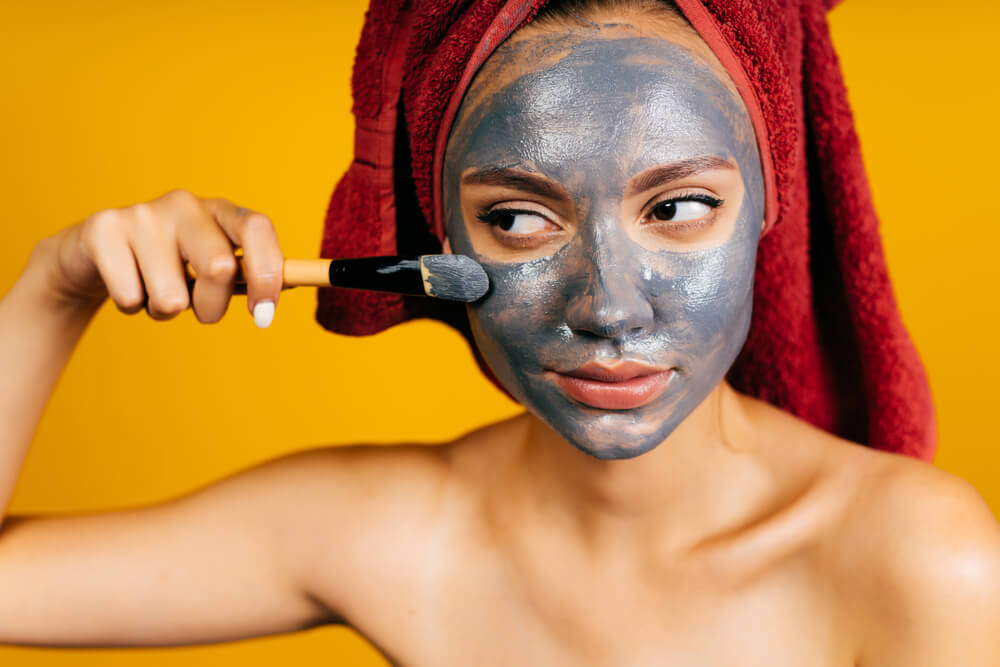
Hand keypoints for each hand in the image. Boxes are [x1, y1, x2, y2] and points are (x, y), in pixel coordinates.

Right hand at [36, 189, 283, 325]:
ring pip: (171, 296)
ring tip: (153, 290)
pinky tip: (126, 283)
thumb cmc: (170, 267)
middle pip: (219, 267)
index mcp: (220, 211)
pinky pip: (130, 298)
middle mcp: (185, 203)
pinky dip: (133, 307)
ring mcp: (143, 213)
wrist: (96, 255)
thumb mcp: (213, 269)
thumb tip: (290, 285)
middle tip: (199, 311)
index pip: (258, 229)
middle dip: (212, 308)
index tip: (263, 314)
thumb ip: (249, 276)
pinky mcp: (104, 229)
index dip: (267, 274)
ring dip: (166, 311)